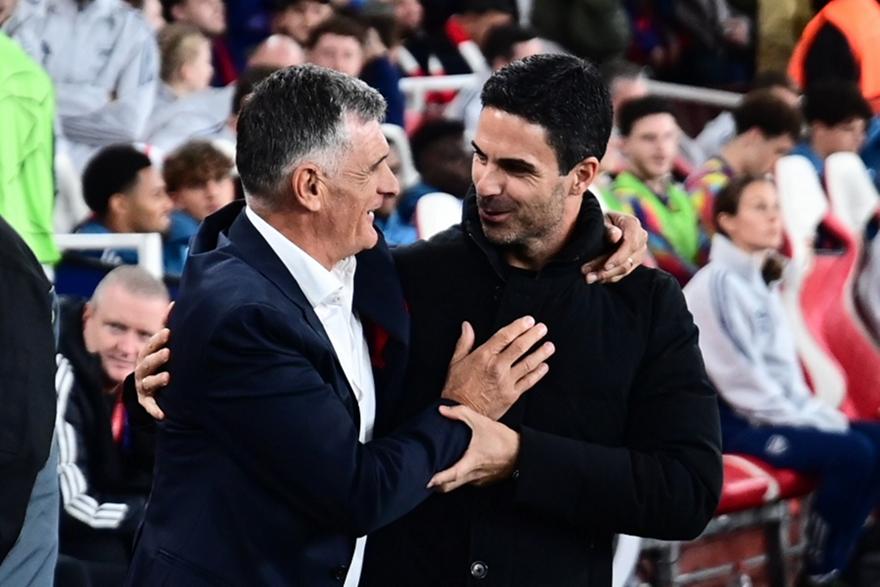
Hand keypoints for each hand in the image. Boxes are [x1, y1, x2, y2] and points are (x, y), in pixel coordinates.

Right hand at [135, 302, 173, 419]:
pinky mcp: (147, 402)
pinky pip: (149, 407)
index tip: (168, 332)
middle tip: (168, 352)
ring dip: (156, 380)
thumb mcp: (161, 345)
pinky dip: (155, 411)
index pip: (150, 346)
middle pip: (147, 363)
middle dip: (156, 357)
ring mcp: (143, 387)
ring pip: (147, 383)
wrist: (146, 388)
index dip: (158, 339)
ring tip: (167, 377)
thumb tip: (174, 303)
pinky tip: (163, 415)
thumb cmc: (158, 362)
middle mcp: (142, 370)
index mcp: (146, 355)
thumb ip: (166, 325)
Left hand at [427, 404, 519, 491]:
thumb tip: (441, 410)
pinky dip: (459, 479)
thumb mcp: (481, 422)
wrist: (523, 453)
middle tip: (423, 477)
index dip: (438, 480)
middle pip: (449, 487)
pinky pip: (467, 482)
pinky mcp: (484, 482)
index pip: (452, 475)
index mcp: (471, 462)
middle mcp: (474, 475)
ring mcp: (479, 480)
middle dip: (435, 486)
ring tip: (436, 472)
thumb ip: (460, 413)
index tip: (425, 481)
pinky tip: (456, 468)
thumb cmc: (502, 438)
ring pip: (457, 486)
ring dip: (446, 482)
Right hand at [441, 317, 553, 419]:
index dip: (518, 326)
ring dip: (541, 353)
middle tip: (542, 328)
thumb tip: (467, 326)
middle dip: (533, 336)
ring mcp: (506, 381)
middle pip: (520, 347)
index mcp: (483, 356)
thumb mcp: (456, 362)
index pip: (504, 336)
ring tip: (549, 346)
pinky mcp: (512, 395)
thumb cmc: (457, 388)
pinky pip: (528, 381)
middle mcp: (497, 367)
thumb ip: (464, 342)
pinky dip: (538, 373)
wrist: (461, 413)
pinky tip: (544, 366)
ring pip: (528, 364)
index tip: (528, 320)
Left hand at [581, 212, 647, 283]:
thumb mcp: (601, 220)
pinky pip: (622, 274)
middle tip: (588, 276)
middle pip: (628, 260)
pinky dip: (608, 277)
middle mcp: (640, 238)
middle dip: (607, 270)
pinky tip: (595, 278)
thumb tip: (615, 236)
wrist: (602, 223)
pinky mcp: (633, 261)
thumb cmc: (600, 219)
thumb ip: (607, 228)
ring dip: (605, 276)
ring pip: (625, 269)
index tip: (605, 266)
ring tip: (588, 278)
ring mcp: (639, 251)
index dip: (619, 257)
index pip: (631, 244)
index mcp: (633, 224)